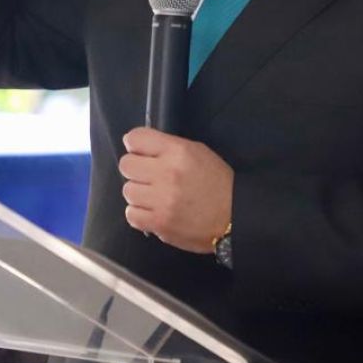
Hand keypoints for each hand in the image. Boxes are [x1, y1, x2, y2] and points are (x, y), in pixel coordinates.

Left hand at [120, 126, 232, 252]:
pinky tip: (153, 211)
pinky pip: (131, 215)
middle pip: (126, 165)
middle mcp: (167, 173)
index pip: (136, 138)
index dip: (135, 145)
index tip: (141, 153)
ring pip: (127, 191)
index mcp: (177, 151)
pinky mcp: (160, 223)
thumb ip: (167, 148)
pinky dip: (139, 214)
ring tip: (154, 197)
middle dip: (136, 170)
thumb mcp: (198, 152)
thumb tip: (136, 147)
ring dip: (139, 194)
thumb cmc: (217, 182)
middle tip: (149, 177)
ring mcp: (162, 200)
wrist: (236, 216)